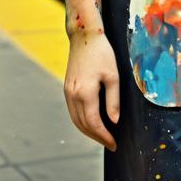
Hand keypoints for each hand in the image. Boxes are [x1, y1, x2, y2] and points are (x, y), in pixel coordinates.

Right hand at [63, 30, 119, 149]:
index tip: (114, 144)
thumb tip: (114, 121)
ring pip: (76, 120)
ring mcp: (68, 92)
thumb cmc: (102, 53)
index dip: (104, 136)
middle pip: (83, 125)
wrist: (84, 36)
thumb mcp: (113, 75)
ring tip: (102, 136)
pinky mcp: (67, 88)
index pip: (93, 123)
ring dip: (88, 131)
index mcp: (85, 92)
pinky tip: (91, 122)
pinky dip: (82, 121)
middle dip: (96, 137)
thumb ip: (113, 100)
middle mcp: (73, 95)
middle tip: (110, 143)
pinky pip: (73, 111)